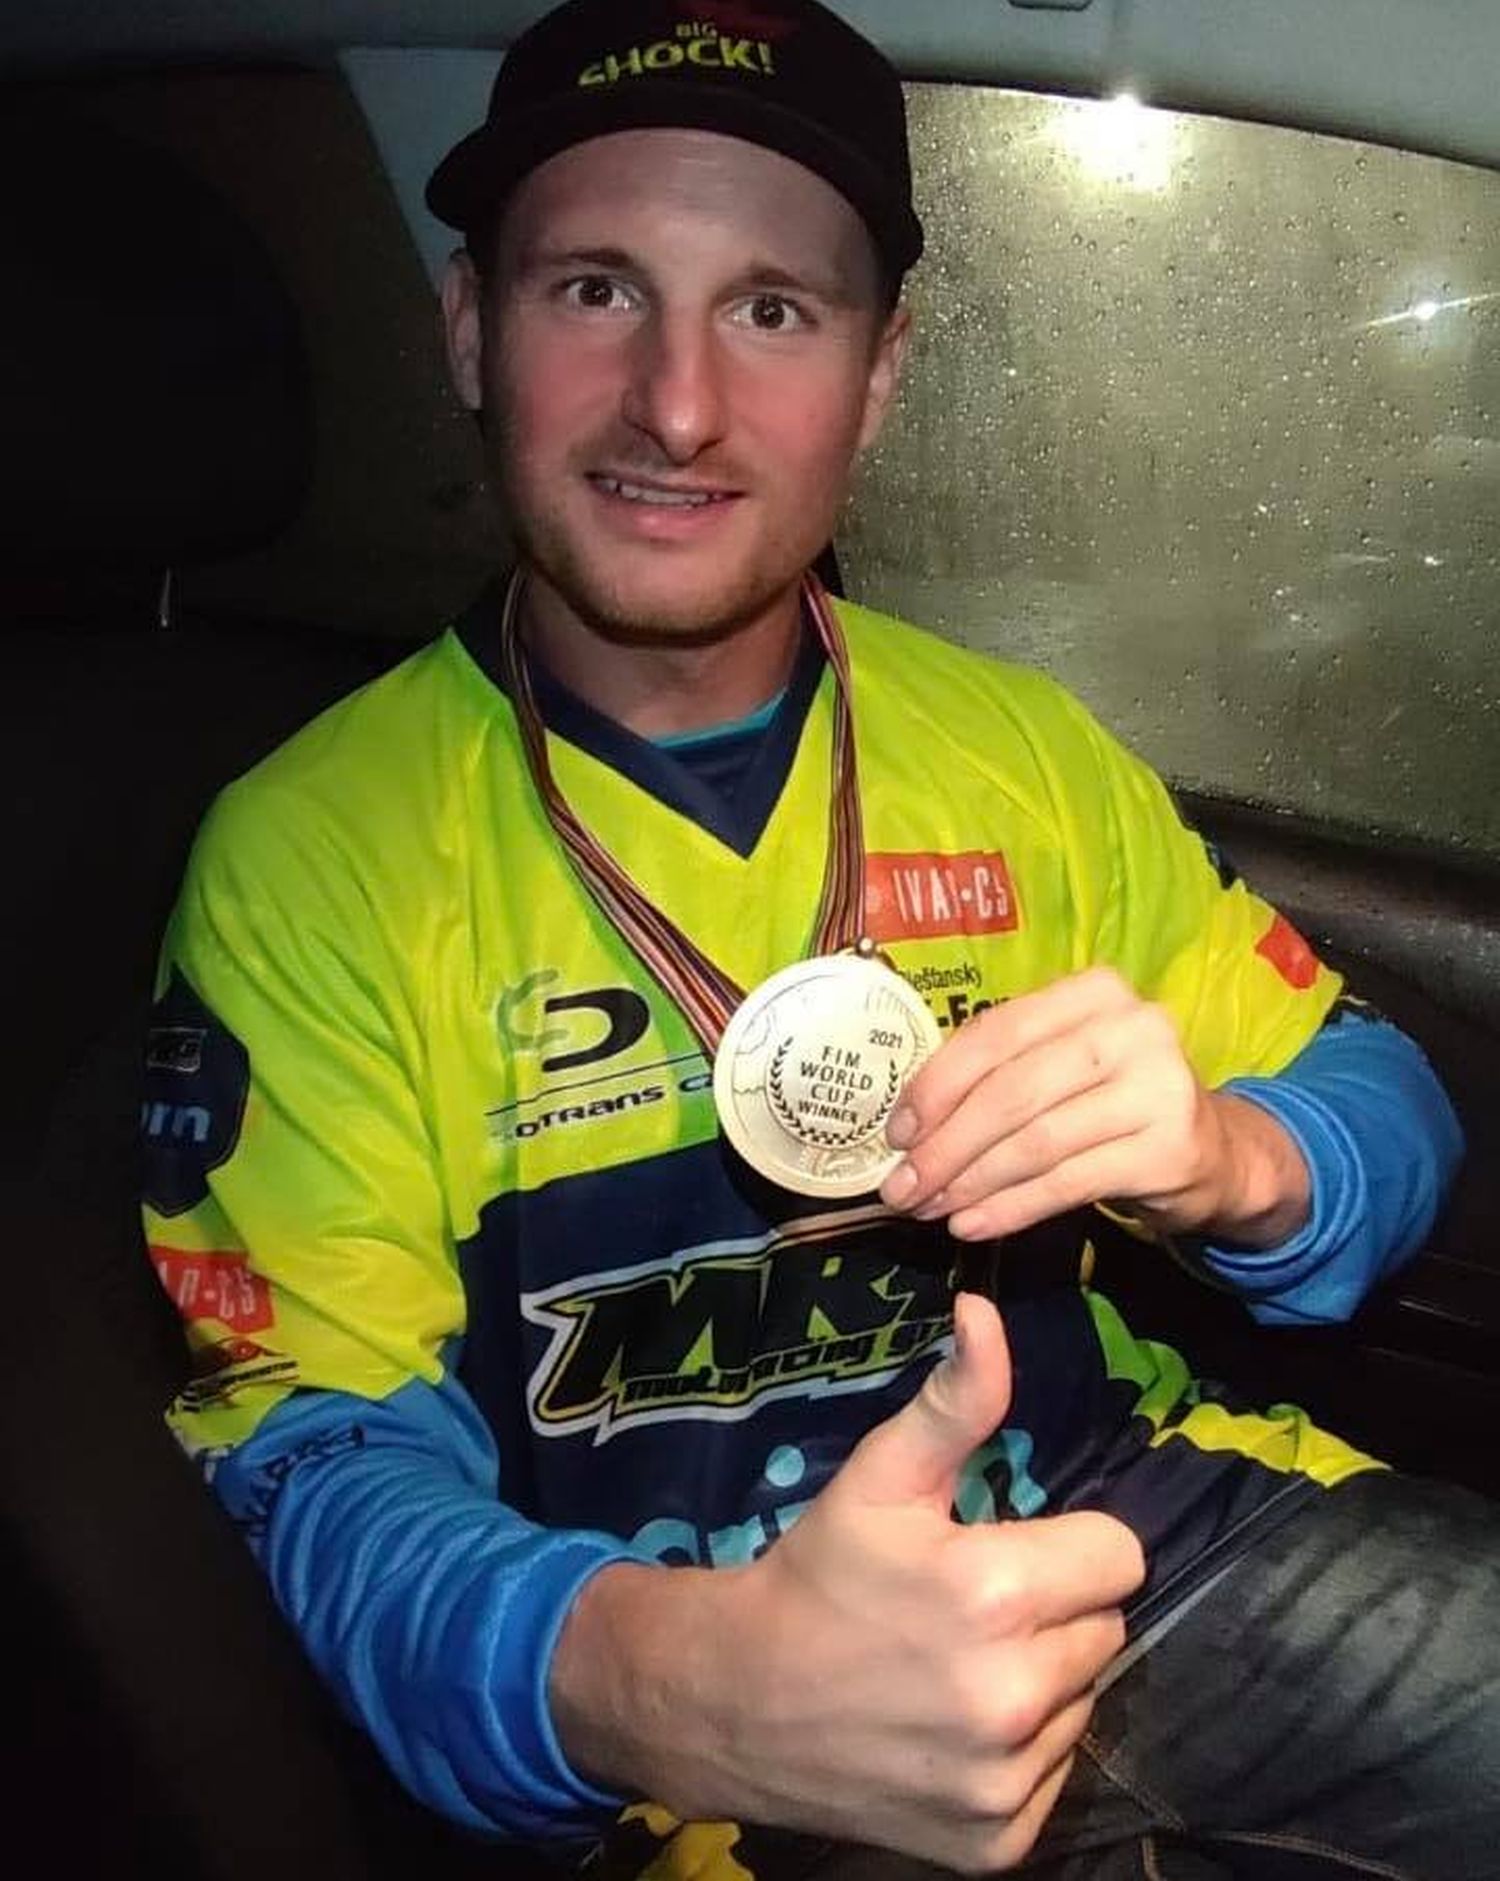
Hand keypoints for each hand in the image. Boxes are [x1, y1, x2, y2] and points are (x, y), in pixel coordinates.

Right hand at [551, 1294, 1144, 1871]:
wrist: (737, 1703)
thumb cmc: (818, 1574)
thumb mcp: (881, 1478)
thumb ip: (955, 1401)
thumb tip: (986, 1312)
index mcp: (995, 1595)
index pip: (1119, 1556)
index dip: (1067, 1544)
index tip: (1007, 1547)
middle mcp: (1013, 1698)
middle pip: (1106, 1629)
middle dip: (1055, 1608)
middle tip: (975, 1606)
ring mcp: (1008, 1780)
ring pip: (1085, 1701)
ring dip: (1042, 1680)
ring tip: (960, 1665)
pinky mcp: (1000, 1842)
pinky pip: (1057, 1774)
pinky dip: (1019, 1752)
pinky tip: (954, 1727)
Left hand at [879, 966, 1309, 1245]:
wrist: (1216, 1153)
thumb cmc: (1116, 1102)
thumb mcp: (1064, 1067)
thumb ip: (999, 1075)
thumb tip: (909, 1126)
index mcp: (1094, 992)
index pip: (996, 1034)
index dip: (937, 1086)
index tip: (896, 1132)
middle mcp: (1132, 1028)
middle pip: (1012, 1091)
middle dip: (946, 1145)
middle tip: (903, 1188)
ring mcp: (1157, 1088)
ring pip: (1035, 1141)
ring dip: (970, 1182)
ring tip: (930, 1209)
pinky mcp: (1167, 1150)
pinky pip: (1066, 1183)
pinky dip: (1010, 1208)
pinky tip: (972, 1224)